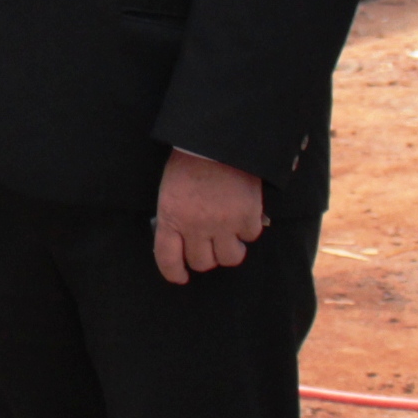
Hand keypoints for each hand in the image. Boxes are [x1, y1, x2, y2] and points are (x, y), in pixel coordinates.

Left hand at [153, 150, 265, 283]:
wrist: (218, 140)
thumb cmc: (189, 162)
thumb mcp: (171, 191)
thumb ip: (175, 217)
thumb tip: (182, 240)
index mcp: (171, 217)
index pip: (167, 259)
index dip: (174, 273)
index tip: (181, 276)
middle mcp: (195, 226)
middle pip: (202, 263)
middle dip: (205, 257)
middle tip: (210, 246)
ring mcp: (222, 224)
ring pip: (229, 258)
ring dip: (230, 249)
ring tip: (231, 236)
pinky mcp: (247, 217)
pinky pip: (250, 236)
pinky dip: (249, 228)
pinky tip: (244, 214)